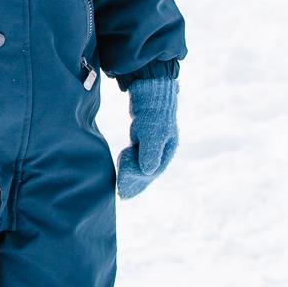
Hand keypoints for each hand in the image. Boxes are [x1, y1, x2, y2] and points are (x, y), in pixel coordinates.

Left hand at [117, 77, 178, 198]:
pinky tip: (123, 166)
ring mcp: (154, 142)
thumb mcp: (151, 133)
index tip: (124, 192)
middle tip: (122, 195)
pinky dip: (131, 162)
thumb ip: (149, 152)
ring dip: (133, 174)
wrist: (151, 91)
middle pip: (148, 170)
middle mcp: (162, 148)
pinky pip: (139, 154)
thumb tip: (147, 172)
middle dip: (136, 183)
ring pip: (143, 162)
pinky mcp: (146, 135)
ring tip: (121, 185)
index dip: (138, 183)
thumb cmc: (153, 113)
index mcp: (167, 150)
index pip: (152, 172)